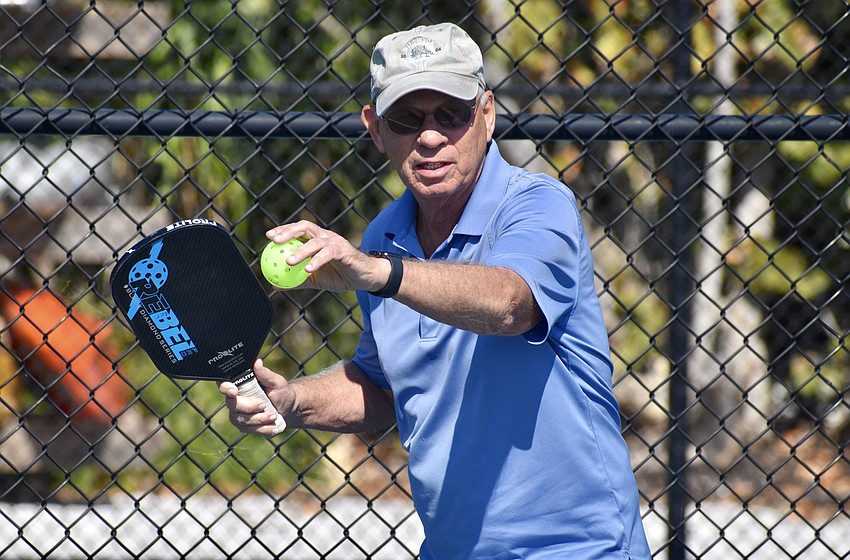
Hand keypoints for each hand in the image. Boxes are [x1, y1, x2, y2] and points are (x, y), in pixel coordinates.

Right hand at [218, 359, 293, 436]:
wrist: (288, 407)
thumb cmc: (280, 391)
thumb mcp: (276, 381)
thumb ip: (265, 374)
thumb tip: (257, 362)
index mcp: (239, 384)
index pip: (224, 384)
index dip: (226, 388)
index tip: (234, 391)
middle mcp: (235, 399)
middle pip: (232, 405)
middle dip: (249, 406)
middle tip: (263, 404)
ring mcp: (238, 414)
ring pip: (241, 419)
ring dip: (258, 419)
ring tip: (273, 416)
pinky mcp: (245, 426)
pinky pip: (249, 430)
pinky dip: (263, 429)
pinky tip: (273, 427)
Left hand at [266, 220, 389, 292]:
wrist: (365, 278)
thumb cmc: (340, 276)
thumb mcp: (315, 279)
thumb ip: (296, 280)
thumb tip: (274, 285)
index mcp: (317, 239)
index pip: (298, 229)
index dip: (283, 230)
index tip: (268, 236)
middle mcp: (325, 236)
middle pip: (304, 227)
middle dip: (288, 232)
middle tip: (274, 241)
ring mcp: (335, 242)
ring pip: (315, 241)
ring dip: (300, 251)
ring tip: (288, 262)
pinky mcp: (344, 251)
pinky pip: (328, 254)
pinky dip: (316, 261)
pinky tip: (307, 269)